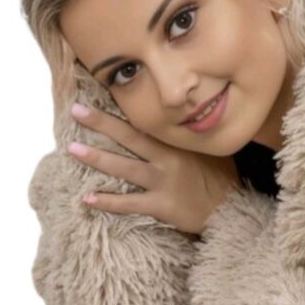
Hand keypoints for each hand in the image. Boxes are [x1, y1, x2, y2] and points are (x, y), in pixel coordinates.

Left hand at [67, 103, 240, 234]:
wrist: (232, 208)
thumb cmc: (221, 177)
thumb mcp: (209, 148)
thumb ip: (190, 136)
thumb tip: (182, 119)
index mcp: (177, 142)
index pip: (144, 122)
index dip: (122, 109)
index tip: (101, 95)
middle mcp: (167, 158)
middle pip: (128, 137)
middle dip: (101, 123)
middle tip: (77, 110)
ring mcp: (162, 181)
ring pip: (123, 167)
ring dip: (97, 158)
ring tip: (73, 149)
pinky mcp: (161, 204)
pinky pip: (129, 203)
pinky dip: (108, 201)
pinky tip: (88, 198)